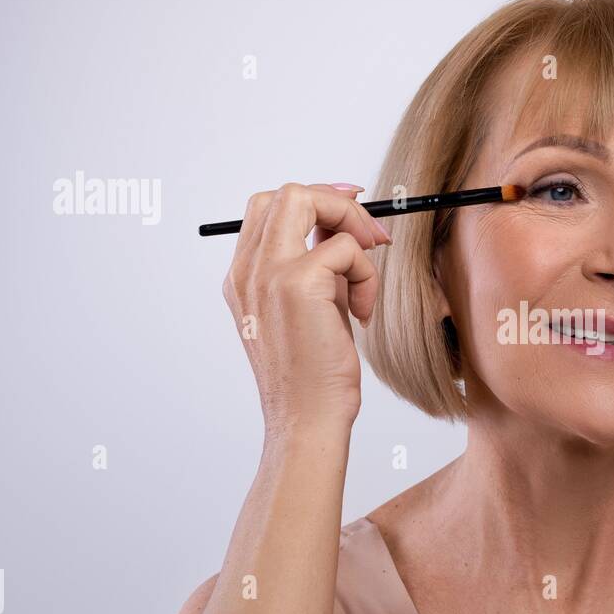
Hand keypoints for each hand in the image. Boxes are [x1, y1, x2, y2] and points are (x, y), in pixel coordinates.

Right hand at [221, 182, 390, 436]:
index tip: (351, 216)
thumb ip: (318, 268)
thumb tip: (347, 229)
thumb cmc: (313, 375)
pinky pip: (345, 248)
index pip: (268, 208)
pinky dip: (366, 274)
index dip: (314, 201)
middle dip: (336, 203)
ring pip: (306, 200)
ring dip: (351, 227)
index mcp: (243, 277)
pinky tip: (361, 313)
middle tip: (370, 236)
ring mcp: (267, 274)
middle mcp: (247, 271)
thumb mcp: (310, 309)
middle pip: (285, 193)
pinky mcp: (297, 284)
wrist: (306, 419)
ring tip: (364, 278)